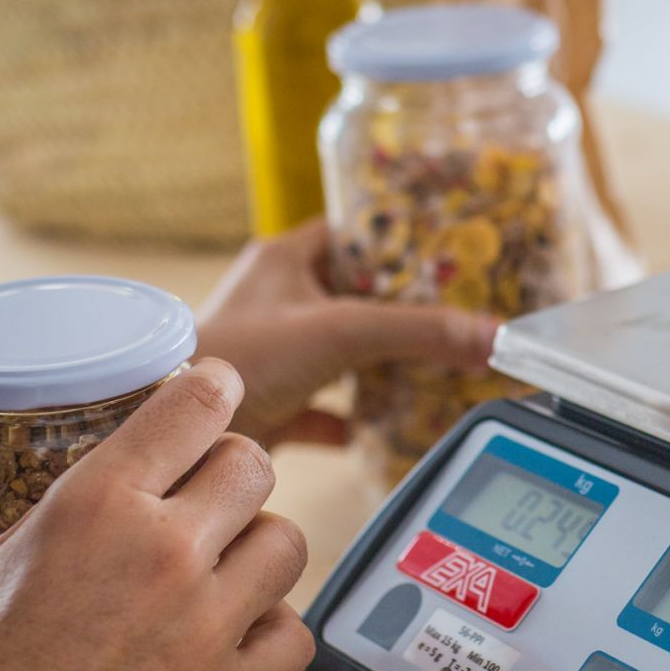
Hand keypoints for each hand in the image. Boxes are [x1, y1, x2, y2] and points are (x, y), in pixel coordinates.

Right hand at [0, 360, 311, 670]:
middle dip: (229, 466)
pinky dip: (277, 630)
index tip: (211, 389)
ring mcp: (207, 627)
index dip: (210, 387)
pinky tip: (242, 632)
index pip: (195, 405)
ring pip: (288, 545)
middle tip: (202, 486)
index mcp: (98, 506)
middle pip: (253, 467)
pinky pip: (295, 638)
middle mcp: (168, 555)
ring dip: (260, 543)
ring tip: (226, 558)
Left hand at [195, 218, 499, 446]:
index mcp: (286, 259)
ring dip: (381, 364)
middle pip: (357, 296)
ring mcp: (273, 354)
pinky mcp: (270, 403)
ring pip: (342, 353)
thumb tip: (493, 335)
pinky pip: (322, 409)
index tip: (453, 252)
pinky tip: (380, 431)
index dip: (403, 240)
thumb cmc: (234, 359)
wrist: (176, 437)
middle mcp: (278, 301)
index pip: (357, 233)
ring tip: (435, 370)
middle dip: (405, 310)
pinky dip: (351, 420)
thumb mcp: (339, 332)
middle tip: (457, 317)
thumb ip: (418, 332)